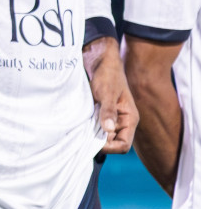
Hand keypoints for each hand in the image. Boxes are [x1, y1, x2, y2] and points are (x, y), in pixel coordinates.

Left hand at [85, 36, 137, 153]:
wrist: (100, 61)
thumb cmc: (108, 75)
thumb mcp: (107, 93)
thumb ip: (108, 111)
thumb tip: (108, 129)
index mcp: (129, 119)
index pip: (123, 145)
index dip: (109, 147)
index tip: (94, 140)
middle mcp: (121, 122)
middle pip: (111, 144)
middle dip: (98, 142)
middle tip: (83, 134)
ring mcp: (110, 119)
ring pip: (101, 137)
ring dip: (90, 136)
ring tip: (80, 128)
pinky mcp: (100, 115)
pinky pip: (94, 129)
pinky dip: (86, 129)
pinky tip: (79, 124)